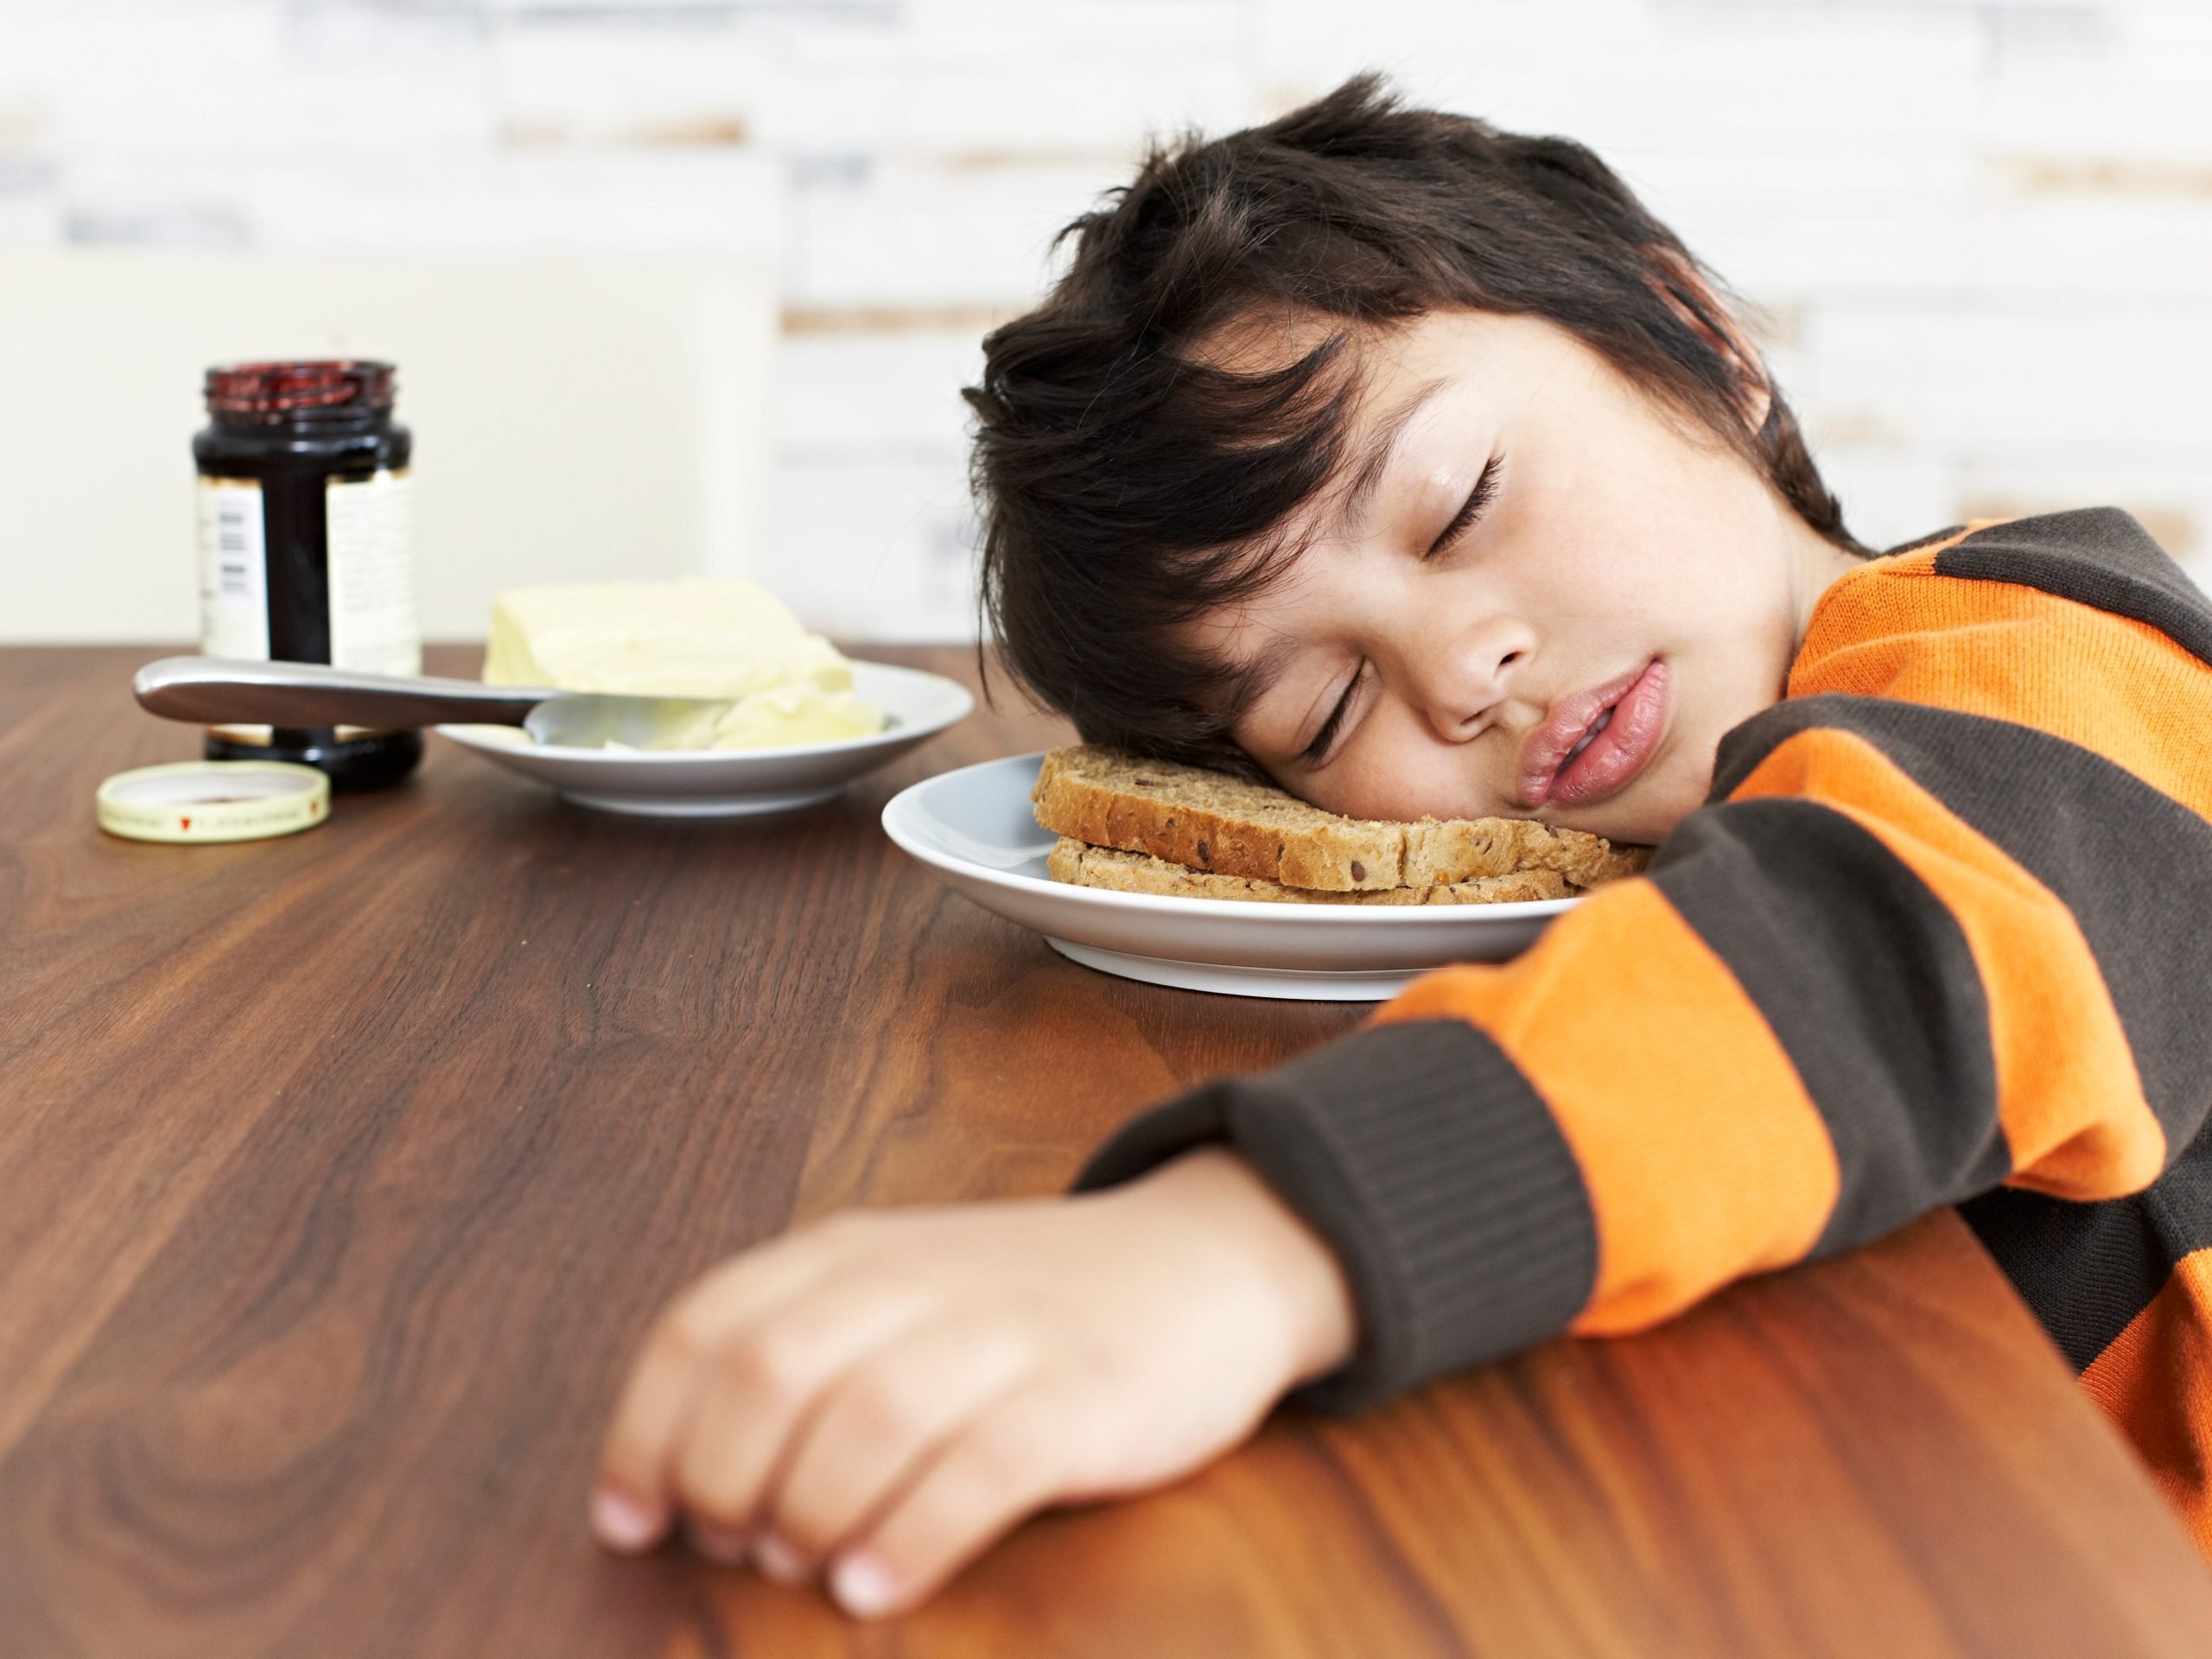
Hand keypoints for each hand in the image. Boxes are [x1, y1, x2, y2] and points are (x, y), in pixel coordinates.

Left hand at [590, 1148, 1356, 1617]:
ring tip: (810, 1568)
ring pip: (868, 1418)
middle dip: (725, 1480)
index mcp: (853, 1254)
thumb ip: (798, 1354)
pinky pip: (984, 1467)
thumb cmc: (1026, 1306)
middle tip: (739, 1545)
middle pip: (770, 1374)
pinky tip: (878, 1590)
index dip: (645, 1430)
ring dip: (811, 1513)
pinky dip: (914, 1536)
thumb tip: (673, 1488)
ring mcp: (1008, 1336)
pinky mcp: (1087, 1398)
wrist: (1206, 1259)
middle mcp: (919, 1281)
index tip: (632, 1519)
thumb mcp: (898, 1292)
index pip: (706, 1325)